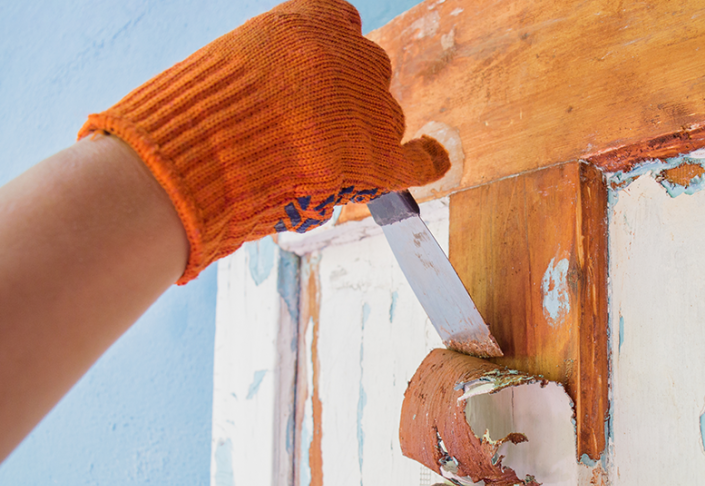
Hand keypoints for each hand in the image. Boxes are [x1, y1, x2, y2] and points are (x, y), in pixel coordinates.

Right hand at [79, 0, 449, 283]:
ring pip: (383, 119)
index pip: (340, 26)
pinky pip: (419, 159)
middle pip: (366, 75)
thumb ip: (269, 68)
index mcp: (310, 21)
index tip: (316, 78)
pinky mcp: (379, 159)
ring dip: (359, 138)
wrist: (199, 156)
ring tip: (306, 166)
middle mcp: (350, 55)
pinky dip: (428, 159)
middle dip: (344, 102)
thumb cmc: (193, 116)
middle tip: (301, 135)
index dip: (330, 59)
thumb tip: (284, 103)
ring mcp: (370, 106)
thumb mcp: (227, 62)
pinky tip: (434, 155)